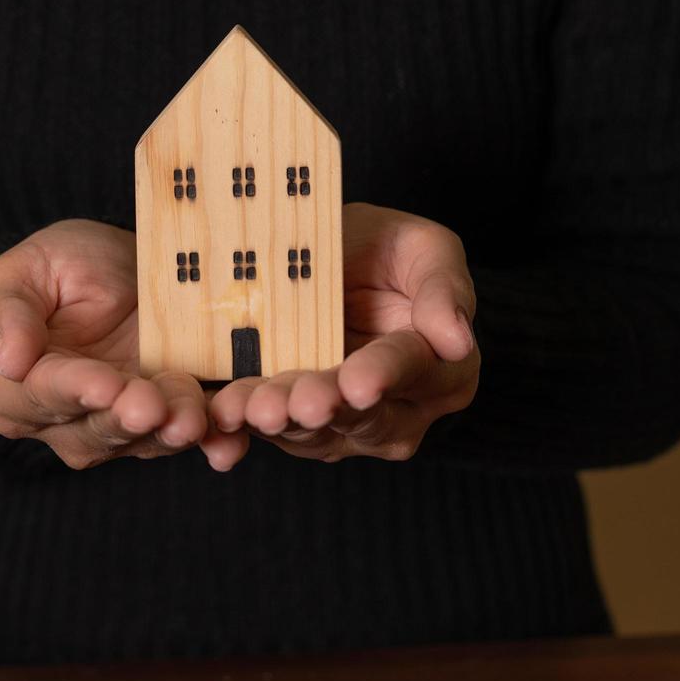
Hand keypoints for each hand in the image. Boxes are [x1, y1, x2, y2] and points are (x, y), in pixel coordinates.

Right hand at [0, 220, 247, 470]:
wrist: (114, 266)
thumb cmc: (56, 268)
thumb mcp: (21, 273)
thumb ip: (9, 314)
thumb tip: (8, 361)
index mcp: (16, 394)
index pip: (46, 394)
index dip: (76, 390)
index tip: (104, 385)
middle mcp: (66, 424)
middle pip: (97, 428)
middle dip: (128, 417)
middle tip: (152, 406)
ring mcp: (121, 427)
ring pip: (145, 438)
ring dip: (171, 430)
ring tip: (191, 418)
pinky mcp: (170, 418)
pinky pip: (191, 434)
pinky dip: (213, 440)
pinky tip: (228, 443)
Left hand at [209, 203, 479, 463]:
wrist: (338, 270)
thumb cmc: (387, 255)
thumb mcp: (423, 248)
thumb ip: (443, 288)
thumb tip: (457, 339)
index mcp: (441, 368)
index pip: (414, 369)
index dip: (385, 375)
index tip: (359, 382)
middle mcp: (400, 410)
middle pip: (362, 415)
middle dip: (325, 407)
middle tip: (298, 403)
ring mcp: (347, 428)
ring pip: (313, 432)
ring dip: (280, 421)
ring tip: (253, 408)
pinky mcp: (296, 427)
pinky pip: (271, 431)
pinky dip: (244, 427)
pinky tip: (223, 415)